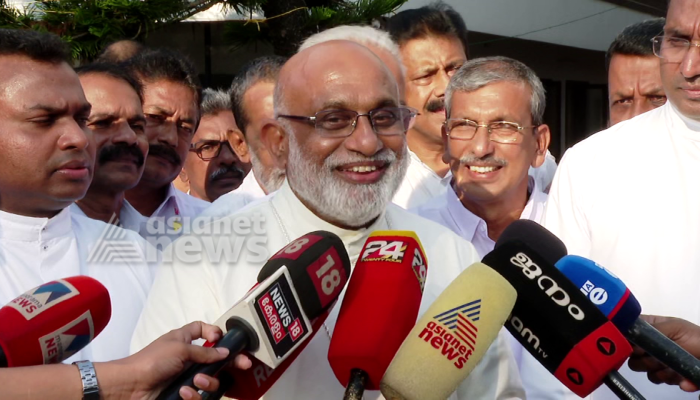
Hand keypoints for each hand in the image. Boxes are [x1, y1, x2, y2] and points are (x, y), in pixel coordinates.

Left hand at [113, 321, 251, 399]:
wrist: (130, 387)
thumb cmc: (150, 361)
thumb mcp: (180, 348)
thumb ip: (205, 351)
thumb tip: (225, 352)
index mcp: (184, 341)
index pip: (203, 331)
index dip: (214, 332)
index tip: (222, 338)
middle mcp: (188, 359)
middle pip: (217, 359)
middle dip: (231, 362)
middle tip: (245, 364)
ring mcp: (187, 378)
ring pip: (212, 381)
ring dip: (208, 382)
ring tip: (196, 382)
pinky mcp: (185, 396)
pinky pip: (200, 397)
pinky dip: (194, 396)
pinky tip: (184, 393)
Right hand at [628, 315, 699, 391]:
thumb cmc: (697, 338)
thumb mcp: (674, 328)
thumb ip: (649, 333)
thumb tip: (631, 342)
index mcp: (651, 327)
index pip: (627, 330)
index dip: (627, 339)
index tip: (635, 347)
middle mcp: (649, 343)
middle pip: (631, 353)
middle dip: (645, 358)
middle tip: (659, 358)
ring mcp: (655, 359)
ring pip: (641, 367)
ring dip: (659, 369)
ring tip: (675, 366)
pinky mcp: (664, 374)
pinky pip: (656, 378)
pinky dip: (670, 378)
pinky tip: (681, 375)